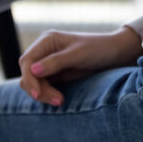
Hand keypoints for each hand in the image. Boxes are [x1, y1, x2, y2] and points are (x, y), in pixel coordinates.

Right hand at [18, 27, 142, 106]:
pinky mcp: (55, 75)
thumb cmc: (98, 49)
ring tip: (60, 101)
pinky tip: (60, 99)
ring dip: (43, 94)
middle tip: (57, 100)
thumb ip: (55, 62)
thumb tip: (32, 70)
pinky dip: (48, 95)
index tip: (38, 93)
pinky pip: (44, 87)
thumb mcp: (78, 55)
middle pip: (28, 74)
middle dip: (37, 89)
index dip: (29, 78)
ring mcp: (49, 63)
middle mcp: (44, 51)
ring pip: (34, 83)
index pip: (27, 61)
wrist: (116, 54)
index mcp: (47, 40)